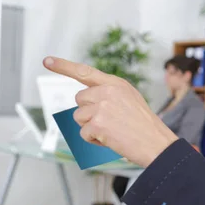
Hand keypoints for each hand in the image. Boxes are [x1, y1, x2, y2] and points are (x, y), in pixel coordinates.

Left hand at [43, 56, 177, 167]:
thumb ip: (108, 94)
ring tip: (112, 131)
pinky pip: (83, 133)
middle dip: (88, 113)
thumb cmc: (144, 126)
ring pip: (79, 117)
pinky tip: (111, 140)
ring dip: (91, 128)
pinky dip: (94, 140)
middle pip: (79, 100)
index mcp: (116, 83)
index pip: (85, 72)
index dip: (64, 66)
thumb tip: (85, 101)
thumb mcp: (129, 100)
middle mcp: (108, 91)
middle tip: (109, 122)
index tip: (47, 61)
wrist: (157, 143)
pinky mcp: (98, 123)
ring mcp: (102, 106)